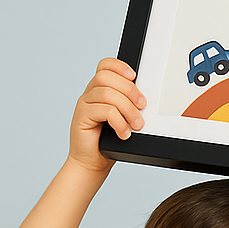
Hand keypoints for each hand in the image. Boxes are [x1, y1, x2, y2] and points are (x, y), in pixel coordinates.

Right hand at [68, 58, 146, 173]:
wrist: (94, 162)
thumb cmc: (111, 141)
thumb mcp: (125, 119)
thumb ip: (130, 105)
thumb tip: (147, 100)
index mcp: (101, 89)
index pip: (105, 65)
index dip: (119, 66)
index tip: (135, 77)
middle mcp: (91, 93)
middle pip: (107, 77)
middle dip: (129, 90)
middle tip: (143, 107)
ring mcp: (85, 104)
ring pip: (107, 93)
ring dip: (127, 108)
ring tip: (136, 125)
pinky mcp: (82, 116)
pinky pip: (104, 110)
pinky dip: (119, 122)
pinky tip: (124, 133)